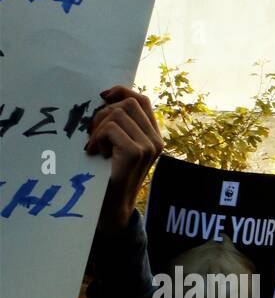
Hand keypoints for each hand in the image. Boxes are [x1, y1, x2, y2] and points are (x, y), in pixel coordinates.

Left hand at [84, 85, 163, 233]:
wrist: (113, 206)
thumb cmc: (111, 174)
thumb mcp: (119, 145)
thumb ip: (121, 125)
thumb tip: (106, 97)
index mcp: (154, 137)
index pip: (142, 100)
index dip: (122, 91)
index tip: (102, 97)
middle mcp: (156, 141)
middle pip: (129, 103)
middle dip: (105, 112)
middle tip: (95, 133)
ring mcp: (148, 147)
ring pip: (118, 113)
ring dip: (98, 126)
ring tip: (96, 145)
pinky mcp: (136, 153)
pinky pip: (111, 128)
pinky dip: (97, 137)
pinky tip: (95, 152)